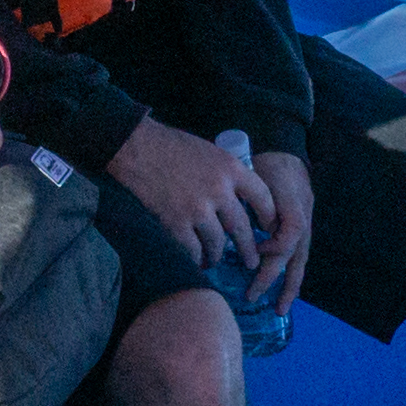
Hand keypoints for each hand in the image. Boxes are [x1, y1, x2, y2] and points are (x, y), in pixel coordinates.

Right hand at [102, 118, 267, 267]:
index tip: (267, 228)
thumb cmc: (171, 145)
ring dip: (217, 255)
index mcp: (231, 169)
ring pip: (217, 243)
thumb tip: (238, 199)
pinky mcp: (176, 222)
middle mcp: (219, 190)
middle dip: (248, 249)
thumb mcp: (209, 152)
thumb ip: (226, 174)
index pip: (263, 198)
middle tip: (251, 261)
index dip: (269, 217)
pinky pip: (193, 249)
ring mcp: (198, 209)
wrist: (136, 147)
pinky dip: (196, 257)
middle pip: (242, 228)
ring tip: (214, 260)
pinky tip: (195, 259)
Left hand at [248, 150, 317, 313]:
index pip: (290, 233)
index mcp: (294, 205)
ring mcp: (305, 227)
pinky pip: (297, 259)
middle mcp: (303, 220)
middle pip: (292, 254)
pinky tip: (283, 294)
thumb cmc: (267, 165)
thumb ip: (255, 199)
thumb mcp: (259, 174)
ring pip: (299, 262)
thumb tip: (247, 228)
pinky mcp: (300, 232)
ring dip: (289, 287)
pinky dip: (290, 277)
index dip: (272, 246)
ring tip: (279, 309)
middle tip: (251, 296)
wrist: (285, 155)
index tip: (254, 251)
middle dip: (272, 277)